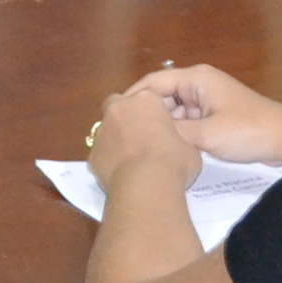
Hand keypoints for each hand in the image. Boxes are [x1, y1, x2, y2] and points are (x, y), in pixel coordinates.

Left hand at [89, 85, 203, 195]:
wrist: (146, 185)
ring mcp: (102, 131)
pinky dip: (109, 160)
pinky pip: (101, 153)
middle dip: (126, 115)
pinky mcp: (92, 154)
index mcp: (146, 100)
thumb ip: (178, 139)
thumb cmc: (173, 160)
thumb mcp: (189, 146)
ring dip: (116, 138)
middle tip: (142, 135)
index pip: (148, 96)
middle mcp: (119, 109)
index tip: (162, 126)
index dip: (155, 111)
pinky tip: (122, 174)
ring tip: (132, 158)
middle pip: (118, 104)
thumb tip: (175, 146)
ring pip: (106, 128)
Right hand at [119, 62, 281, 165]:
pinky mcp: (213, 115)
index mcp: (195, 78)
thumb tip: (143, 133)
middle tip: (124, 138)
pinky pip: (186, 120)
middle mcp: (198, 84)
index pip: (152, 82)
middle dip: (145, 115)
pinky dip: (176, 132)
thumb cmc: (247, 131)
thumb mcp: (206, 135)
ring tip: (140, 146)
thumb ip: (173, 132)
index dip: (131, 99)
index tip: (112, 119)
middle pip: (161, 96)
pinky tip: (166, 149)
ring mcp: (206, 100)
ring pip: (173, 110)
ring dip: (162, 126)